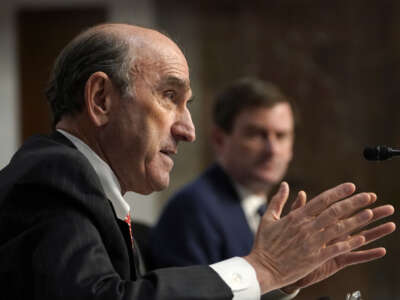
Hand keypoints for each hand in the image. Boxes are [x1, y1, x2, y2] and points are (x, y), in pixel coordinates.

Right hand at [244, 182, 394, 293]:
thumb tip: (284, 185)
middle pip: (334, 211)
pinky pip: (336, 248)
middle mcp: (306, 227)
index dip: (338, 192)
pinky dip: (349, 243)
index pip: (321, 200)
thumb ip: (278, 200)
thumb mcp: (268, 218)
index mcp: (296, 217)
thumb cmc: (264, 243)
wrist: (263, 268)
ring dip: (356, 220)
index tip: (351, 186)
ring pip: (338, 228)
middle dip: (353, 203)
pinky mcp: (315, 258)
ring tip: (370, 213)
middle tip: (368, 196)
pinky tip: (361, 239)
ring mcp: (312, 243)